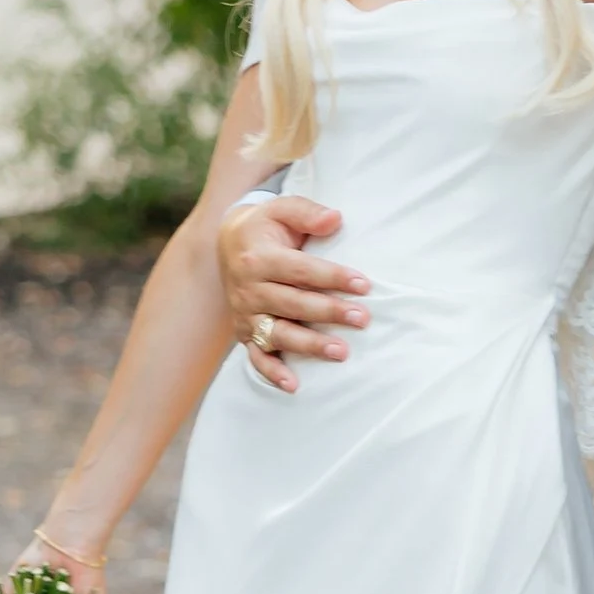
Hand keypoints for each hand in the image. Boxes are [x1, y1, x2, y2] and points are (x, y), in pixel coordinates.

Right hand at [220, 194, 370, 390]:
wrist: (229, 242)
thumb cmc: (266, 226)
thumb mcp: (283, 209)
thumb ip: (308, 213)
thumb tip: (336, 219)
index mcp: (258, 258)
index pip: (301, 270)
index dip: (333, 277)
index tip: (363, 284)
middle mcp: (248, 288)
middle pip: (293, 303)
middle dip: (330, 312)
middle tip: (363, 318)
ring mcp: (246, 314)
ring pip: (278, 333)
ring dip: (310, 344)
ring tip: (341, 351)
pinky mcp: (245, 332)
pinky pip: (257, 356)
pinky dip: (273, 372)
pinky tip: (294, 385)